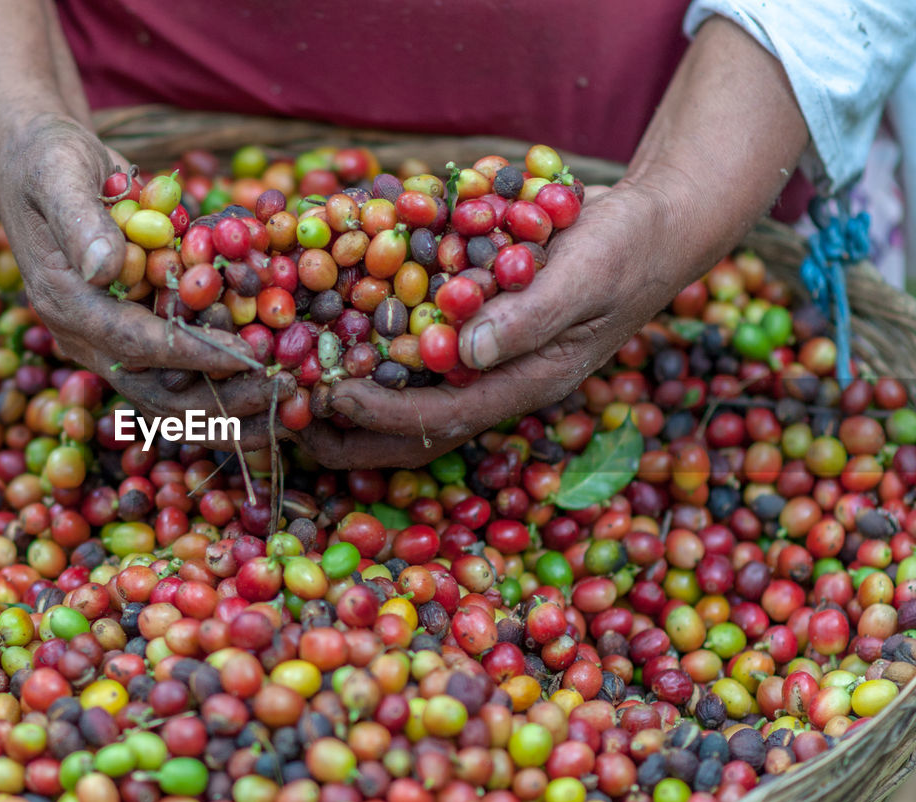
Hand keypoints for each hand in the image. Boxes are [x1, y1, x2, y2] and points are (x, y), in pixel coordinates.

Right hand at [0, 114, 290, 439]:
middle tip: (281, 391)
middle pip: (156, 391)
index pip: (133, 344)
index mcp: (64, 302)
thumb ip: (81, 222)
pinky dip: (222, 385)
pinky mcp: (131, 334)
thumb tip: (106, 267)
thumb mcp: (59, 175)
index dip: (192, 353)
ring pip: (171, 397)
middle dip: (221, 400)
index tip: (246, 356)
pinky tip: (268, 386)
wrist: (38, 163)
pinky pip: (178, 377)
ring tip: (285, 402)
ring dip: (229, 408)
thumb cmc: (49, 160)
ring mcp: (108, 340)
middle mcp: (84, 335)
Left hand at [303, 184, 682, 467]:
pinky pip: (420, 358)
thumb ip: (529, 316)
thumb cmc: (626, 249)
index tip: (329, 394)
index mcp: (526, 381)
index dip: (382, 413)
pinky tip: (333, 339)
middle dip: (353, 434)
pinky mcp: (478, 330)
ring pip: (411, 400)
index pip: (443, 418)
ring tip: (295, 393)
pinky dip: (376, 356)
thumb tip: (467, 351)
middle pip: (417, 429)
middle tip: (292, 421)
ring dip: (354, 402)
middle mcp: (499, 379)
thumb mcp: (585, 275)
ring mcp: (488, 359)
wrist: (651, 225)